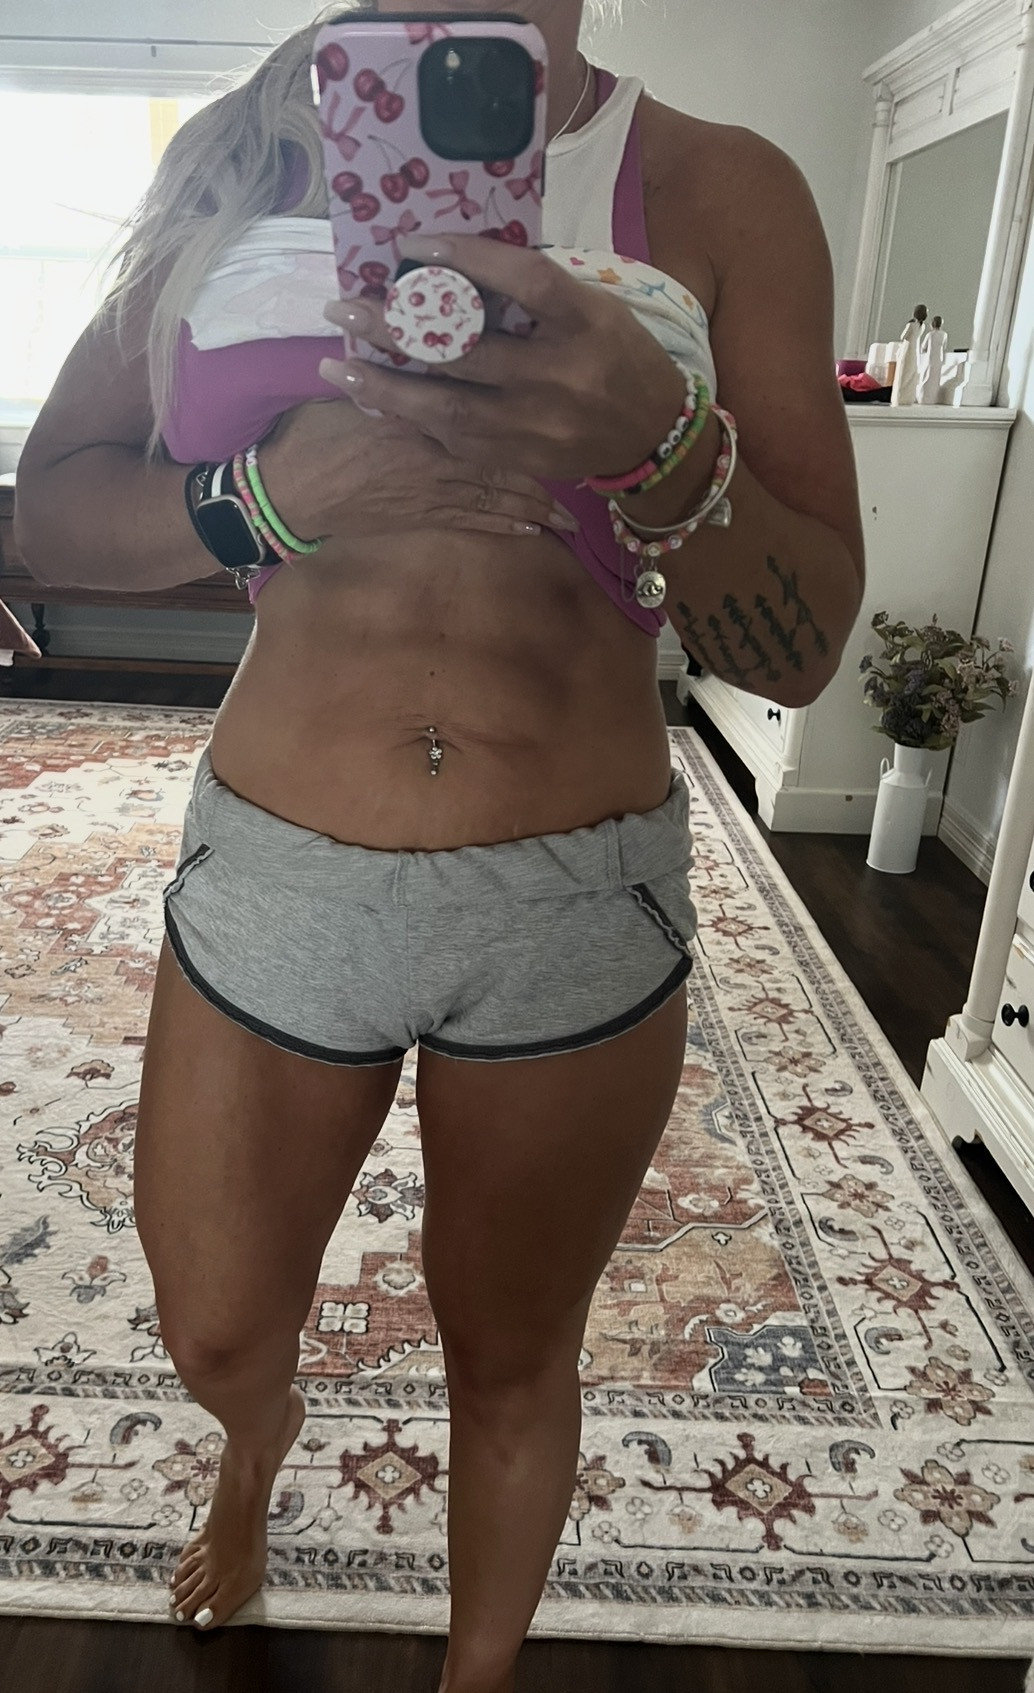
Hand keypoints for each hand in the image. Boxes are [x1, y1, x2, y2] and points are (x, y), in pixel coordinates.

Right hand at [257, 395, 579, 545]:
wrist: (285, 492)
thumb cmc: (310, 435)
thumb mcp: (353, 389)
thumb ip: (395, 373)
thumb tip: (418, 344)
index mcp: (419, 409)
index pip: (474, 395)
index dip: (515, 389)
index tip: (550, 378)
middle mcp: (436, 449)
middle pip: (504, 448)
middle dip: (544, 453)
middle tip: (583, 449)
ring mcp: (432, 488)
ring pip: (499, 489)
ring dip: (537, 496)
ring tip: (570, 506)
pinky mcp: (423, 516)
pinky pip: (477, 519)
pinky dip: (508, 522)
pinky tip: (535, 526)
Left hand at [319, 234, 686, 482]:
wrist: (653, 435)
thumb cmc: (617, 355)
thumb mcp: (595, 306)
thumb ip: (535, 292)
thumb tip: (454, 266)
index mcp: (587, 322)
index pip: (523, 280)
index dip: (466, 257)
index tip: (411, 245)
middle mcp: (562, 376)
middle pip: (468, 349)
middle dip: (397, 329)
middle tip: (344, 308)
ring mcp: (540, 426)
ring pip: (449, 408)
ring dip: (386, 388)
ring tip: (337, 366)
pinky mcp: (523, 459)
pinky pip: (455, 441)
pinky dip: (412, 420)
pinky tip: (375, 401)